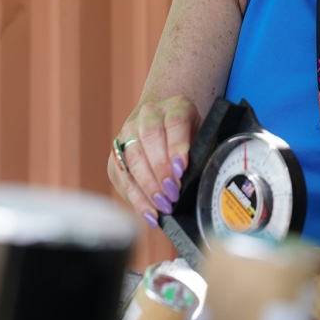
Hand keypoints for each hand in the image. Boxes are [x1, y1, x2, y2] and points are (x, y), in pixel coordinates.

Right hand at [106, 95, 199, 227]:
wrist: (164, 121)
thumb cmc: (191, 135)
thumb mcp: (202, 134)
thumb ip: (201, 150)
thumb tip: (201, 178)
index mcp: (175, 106)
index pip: (175, 122)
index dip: (177, 145)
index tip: (181, 168)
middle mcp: (148, 115)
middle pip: (150, 140)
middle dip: (161, 170)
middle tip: (173, 194)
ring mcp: (128, 134)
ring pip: (133, 159)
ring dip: (148, 186)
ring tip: (163, 206)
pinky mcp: (117, 156)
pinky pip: (124, 178)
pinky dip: (137, 199)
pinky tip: (150, 213)